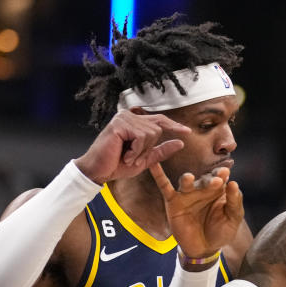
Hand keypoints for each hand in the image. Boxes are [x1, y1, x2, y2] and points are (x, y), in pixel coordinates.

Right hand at [74, 110, 190, 183]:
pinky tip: (124, 155)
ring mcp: (124, 117)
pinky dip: (136, 150)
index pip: (159, 120)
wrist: (98, 171)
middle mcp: (129, 115)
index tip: (187, 131)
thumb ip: (161, 151)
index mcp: (134, 121)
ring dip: (141, 151)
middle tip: (133, 159)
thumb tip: (180, 143)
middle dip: (149, 148)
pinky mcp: (119, 123)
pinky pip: (141, 137)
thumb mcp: (144, 159)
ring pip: (151, 133)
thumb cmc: (117, 165)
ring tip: (127, 157)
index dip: (174, 125)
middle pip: (158, 128)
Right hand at [150, 165, 243, 261]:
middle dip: (209, 180)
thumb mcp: (233, 218)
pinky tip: (153, 164)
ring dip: (187, 179)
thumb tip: (234, 183)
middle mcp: (202, 189)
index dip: (222, 175)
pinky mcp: (173, 202)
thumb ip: (234, 202)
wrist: (204, 250)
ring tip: (189, 178)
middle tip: (216, 182)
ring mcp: (187, 194)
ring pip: (186, 183)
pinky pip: (165, 186)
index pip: (220, 178)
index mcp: (218, 190)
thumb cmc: (220, 232)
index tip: (225, 173)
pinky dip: (159, 175)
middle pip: (205, 180)